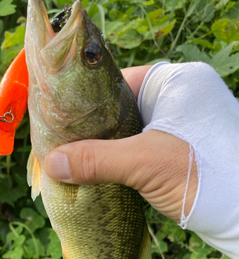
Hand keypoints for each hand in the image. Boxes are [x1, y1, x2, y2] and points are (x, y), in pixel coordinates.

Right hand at [44, 66, 197, 223]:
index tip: (58, 123)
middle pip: (119, 110)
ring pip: (129, 133)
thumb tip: (50, 164)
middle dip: (91, 132)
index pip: (116, 83)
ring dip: (104, 151)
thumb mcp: (146, 163)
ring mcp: (180, 127)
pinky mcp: (180, 152)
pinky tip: (98, 175)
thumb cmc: (207, 176)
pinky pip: (140, 151)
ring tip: (73, 162)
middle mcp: (178, 99)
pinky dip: (120, 163)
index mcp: (175, 82)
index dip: (84, 103)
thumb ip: (97, 160)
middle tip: (61, 147)